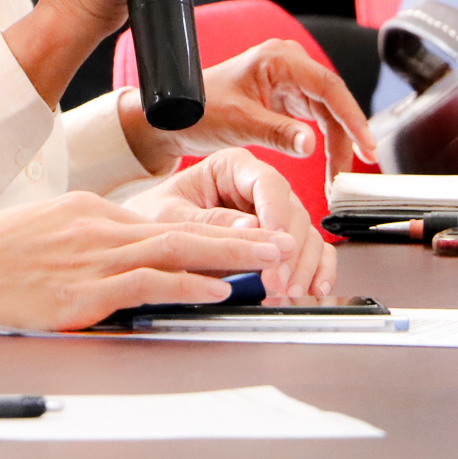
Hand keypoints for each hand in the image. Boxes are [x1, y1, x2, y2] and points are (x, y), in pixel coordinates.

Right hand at [0, 190, 295, 330]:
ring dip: (231, 255)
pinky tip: (218, 289)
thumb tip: (119, 253)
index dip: (209, 229)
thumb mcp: (44, 232)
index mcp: (91, 213)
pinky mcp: (87, 292)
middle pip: (183, 227)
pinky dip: (188, 284)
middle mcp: (100, 228)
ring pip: (177, 250)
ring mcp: (95, 259)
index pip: (162, 221)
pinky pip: (149, 284)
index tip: (245, 234)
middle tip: (281, 236)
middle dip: (239, 234)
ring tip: (270, 259)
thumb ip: (86, 240)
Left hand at [119, 37, 375, 176]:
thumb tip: (313, 145)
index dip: (352, 118)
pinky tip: (329, 164)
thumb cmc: (196, 112)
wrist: (171, 119)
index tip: (366, 145)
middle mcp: (287, 64)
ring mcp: (287, 80)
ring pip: (327, 113)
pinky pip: (314, 119)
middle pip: (332, 102)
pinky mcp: (284, 98)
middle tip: (353, 171)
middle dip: (346, 137)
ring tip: (339, 176)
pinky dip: (323, 142)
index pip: (329, 87)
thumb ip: (279, 134)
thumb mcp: (240, 125)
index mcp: (278, 59)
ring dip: (337, 144)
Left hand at [122, 149, 335, 299]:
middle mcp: (257, 186)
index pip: (268, 183)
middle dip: (289, 250)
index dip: (277, 215)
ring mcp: (271, 213)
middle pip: (292, 212)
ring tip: (289, 292)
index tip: (277, 246)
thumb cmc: (153, 216)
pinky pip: (309, 251)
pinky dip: (315, 270)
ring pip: (305, 234)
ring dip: (303, 265)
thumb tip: (251, 229)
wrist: (141, 237)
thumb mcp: (169, 217)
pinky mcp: (277, 240)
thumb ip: (207, 222)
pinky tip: (314, 288)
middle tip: (277, 282)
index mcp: (232, 166)